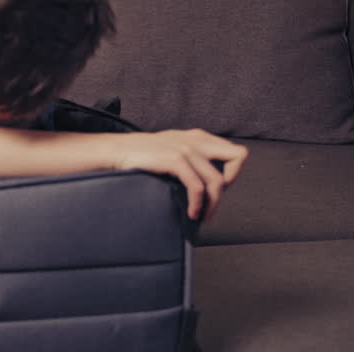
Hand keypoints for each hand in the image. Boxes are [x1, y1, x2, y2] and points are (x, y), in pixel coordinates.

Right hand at [113, 129, 247, 221]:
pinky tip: (192, 213)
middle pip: (237, 158)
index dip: (231, 173)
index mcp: (198, 137)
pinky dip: (197, 205)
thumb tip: (206, 179)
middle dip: (230, 182)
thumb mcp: (172, 147)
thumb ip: (191, 155)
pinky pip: (198, 188)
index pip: (235, 152)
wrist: (116, 150)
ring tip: (203, 216)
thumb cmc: (141, 154)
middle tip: (214, 199)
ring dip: (213, 204)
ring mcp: (186, 149)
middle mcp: (196, 140)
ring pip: (217, 181)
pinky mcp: (175, 160)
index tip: (215, 188)